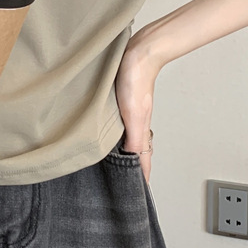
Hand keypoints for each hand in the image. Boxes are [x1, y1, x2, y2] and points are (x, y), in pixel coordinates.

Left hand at [114, 35, 162, 183]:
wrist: (137, 52)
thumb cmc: (136, 80)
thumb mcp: (133, 115)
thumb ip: (134, 141)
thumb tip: (134, 165)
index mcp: (140, 130)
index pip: (143, 161)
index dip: (141, 178)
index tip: (138, 195)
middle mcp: (135, 123)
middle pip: (136, 152)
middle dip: (131, 169)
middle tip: (122, 186)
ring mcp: (128, 113)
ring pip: (126, 138)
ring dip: (121, 152)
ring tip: (113, 167)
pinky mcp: (120, 101)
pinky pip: (117, 124)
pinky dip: (113, 134)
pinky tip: (103, 134)